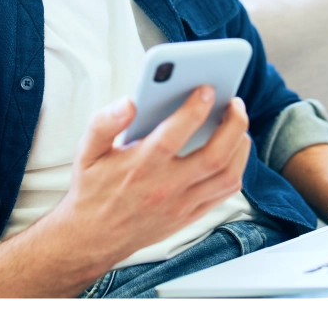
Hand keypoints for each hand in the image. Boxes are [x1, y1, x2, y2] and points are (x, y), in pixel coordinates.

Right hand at [49, 86, 251, 268]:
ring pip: (227, 176)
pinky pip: (224, 193)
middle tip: (236, 103)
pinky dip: (236, 169)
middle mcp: (165, 186)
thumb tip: (128, 103)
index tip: (207, 89)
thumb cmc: (92, 189)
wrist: (92, 237)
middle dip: (233, 124)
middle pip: (214, 155)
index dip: (195, 108)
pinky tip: (233, 151)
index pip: (175, 133)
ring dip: (241, 146)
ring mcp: (181, 204)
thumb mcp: (87, 151)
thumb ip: (104, 123)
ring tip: (239, 124)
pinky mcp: (189, 215)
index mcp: (140, 165)